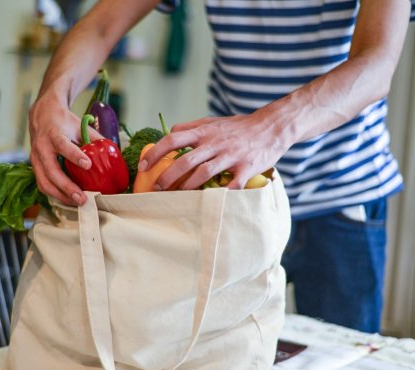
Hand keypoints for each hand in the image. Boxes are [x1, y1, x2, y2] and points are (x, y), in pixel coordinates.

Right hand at [28, 94, 102, 205]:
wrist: (42, 116)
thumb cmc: (64, 122)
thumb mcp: (79, 126)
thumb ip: (94, 139)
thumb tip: (112, 154)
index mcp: (54, 134)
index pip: (63, 145)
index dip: (74, 156)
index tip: (88, 165)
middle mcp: (42, 147)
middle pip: (52, 171)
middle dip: (67, 187)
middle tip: (82, 198)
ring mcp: (36, 159)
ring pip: (44, 182)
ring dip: (61, 196)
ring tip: (77, 203)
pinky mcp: (35, 167)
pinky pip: (43, 184)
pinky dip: (56, 194)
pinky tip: (68, 199)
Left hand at [138, 110, 289, 189]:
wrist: (272, 126)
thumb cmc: (239, 127)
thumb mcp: (213, 122)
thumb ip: (192, 127)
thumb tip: (169, 132)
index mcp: (204, 131)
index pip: (172, 139)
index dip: (155, 153)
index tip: (143, 166)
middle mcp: (215, 142)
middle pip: (185, 160)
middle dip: (168, 177)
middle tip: (157, 189)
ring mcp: (231, 155)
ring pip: (204, 173)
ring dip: (187, 187)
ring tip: (177, 197)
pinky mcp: (246, 167)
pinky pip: (232, 184)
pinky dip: (221, 194)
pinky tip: (211, 202)